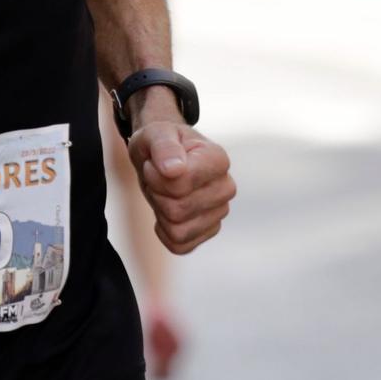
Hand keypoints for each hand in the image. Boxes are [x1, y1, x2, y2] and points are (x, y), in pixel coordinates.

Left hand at [127, 113, 234, 254]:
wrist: (161, 158)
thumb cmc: (159, 143)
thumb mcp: (155, 134)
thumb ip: (164, 147)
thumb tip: (174, 169)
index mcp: (218, 160)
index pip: (179, 185)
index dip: (155, 176)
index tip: (154, 163)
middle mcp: (226, 188)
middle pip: (178, 210)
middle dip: (157, 195)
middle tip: (157, 178)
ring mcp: (220, 212)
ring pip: (178, 230)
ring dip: (160, 212)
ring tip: (163, 192)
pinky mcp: (208, 231)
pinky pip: (180, 245)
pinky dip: (164, 231)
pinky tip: (165, 212)